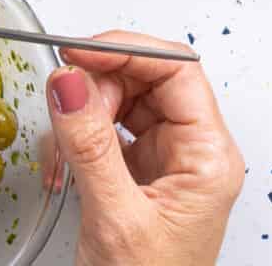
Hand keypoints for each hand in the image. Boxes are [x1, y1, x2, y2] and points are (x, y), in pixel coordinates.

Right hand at [47, 34, 244, 265]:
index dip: (127, 50)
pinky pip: (107, 132)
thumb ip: (91, 145)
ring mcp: (166, 163)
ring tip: (62, 151)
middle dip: (98, 88)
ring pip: (122, 102)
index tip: (78, 52)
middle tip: (64, 108)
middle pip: (147, 79)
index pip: (178, 69)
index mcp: (209, 157)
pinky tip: (63, 164)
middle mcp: (193, 153)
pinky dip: (78, 140)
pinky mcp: (139, 176)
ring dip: (82, 116)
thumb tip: (69, 80)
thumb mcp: (116, 219)